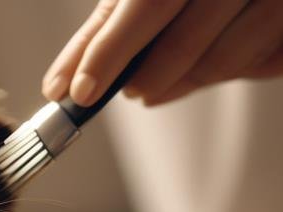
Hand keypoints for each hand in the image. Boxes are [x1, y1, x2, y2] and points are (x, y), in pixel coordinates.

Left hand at [42, 0, 282, 106]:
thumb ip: (107, 27)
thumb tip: (60, 84)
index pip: (149, 2)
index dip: (109, 51)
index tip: (79, 92)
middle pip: (185, 41)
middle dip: (145, 77)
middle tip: (128, 92)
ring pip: (222, 62)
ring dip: (181, 84)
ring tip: (156, 84)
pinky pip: (262, 66)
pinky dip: (229, 73)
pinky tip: (209, 63)